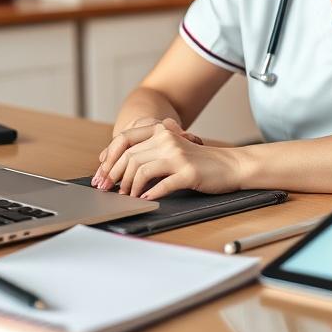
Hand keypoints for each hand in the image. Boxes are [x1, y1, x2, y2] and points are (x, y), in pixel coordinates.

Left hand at [96, 118, 242, 199]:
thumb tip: (117, 171)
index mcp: (161, 132)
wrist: (231, 165)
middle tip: (109, 191)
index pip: (124, 141)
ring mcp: (178, 156)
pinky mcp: (188, 173)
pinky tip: (145, 199)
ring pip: (141, 171)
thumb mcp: (173, 150)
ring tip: (128, 196)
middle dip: (114, 177)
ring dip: (130, 187)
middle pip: (129, 157)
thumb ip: (150, 153)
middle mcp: (168, 140)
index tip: (101, 176)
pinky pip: (162, 185)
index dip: (109, 160)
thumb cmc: (199, 162)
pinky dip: (150, 194)